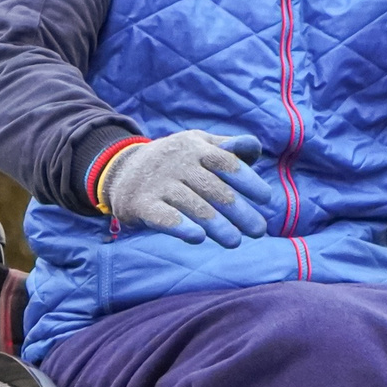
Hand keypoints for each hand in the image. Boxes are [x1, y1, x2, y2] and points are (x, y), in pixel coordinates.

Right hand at [99, 130, 278, 247]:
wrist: (120, 170)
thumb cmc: (172, 160)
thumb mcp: (197, 145)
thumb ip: (226, 147)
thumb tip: (254, 148)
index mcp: (195, 148)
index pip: (226, 163)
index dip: (248, 180)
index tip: (265, 198)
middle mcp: (177, 164)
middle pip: (214, 189)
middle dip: (239, 211)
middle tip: (258, 230)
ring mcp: (159, 184)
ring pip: (194, 206)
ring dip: (218, 226)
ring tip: (235, 241)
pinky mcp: (142, 204)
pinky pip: (164, 217)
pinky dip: (181, 227)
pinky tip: (198, 238)